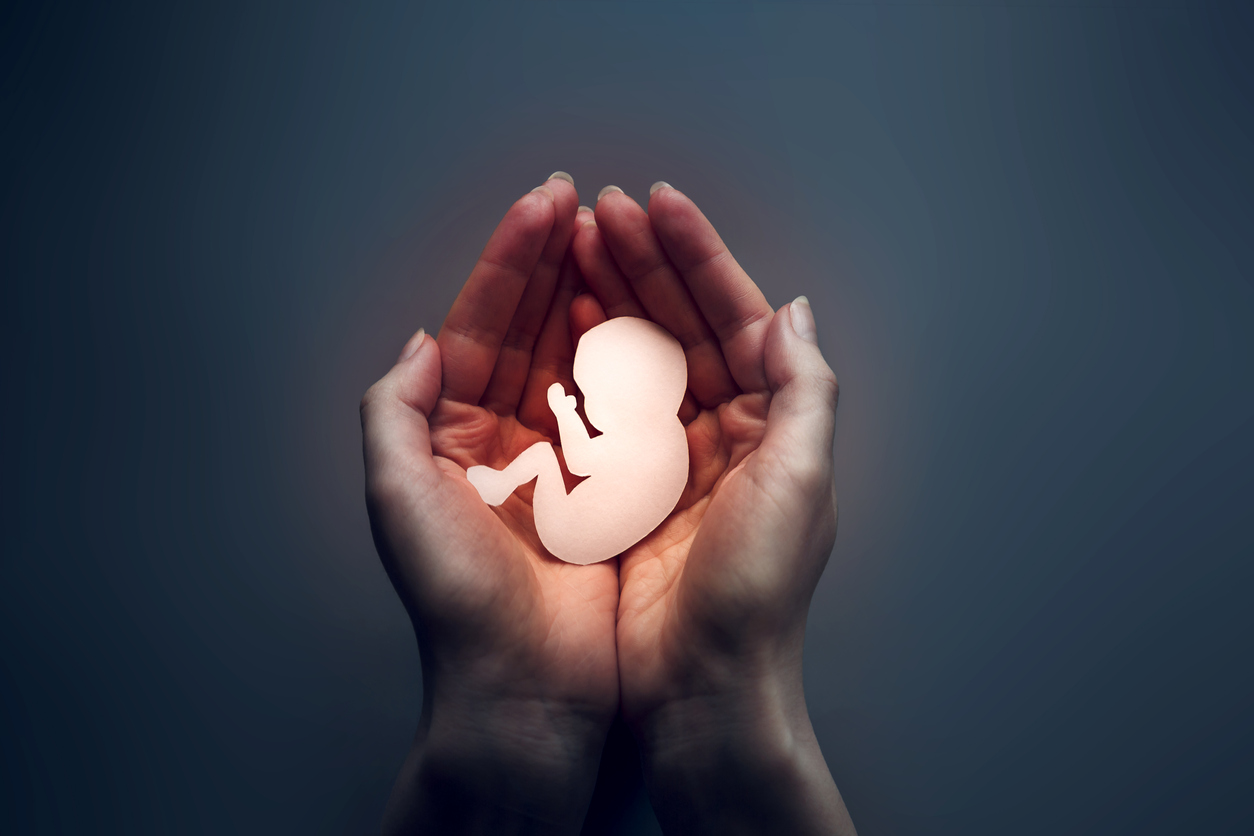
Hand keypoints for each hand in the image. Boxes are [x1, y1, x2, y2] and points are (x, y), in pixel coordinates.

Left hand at [361, 176, 615, 833]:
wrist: (524, 687)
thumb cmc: (455, 600)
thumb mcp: (397, 496)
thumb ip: (395, 409)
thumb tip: (422, 340)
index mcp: (447, 435)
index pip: (479, 326)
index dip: (509, 262)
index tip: (543, 206)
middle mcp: (500, 440)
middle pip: (529, 330)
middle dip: (552, 263)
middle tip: (581, 201)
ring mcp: (557, 462)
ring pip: (576, 359)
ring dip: (594, 296)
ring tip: (612, 237)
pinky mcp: (606, 490)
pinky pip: (620, 409)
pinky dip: (631, 360)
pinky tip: (644, 315)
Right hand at [571, 184, 855, 833]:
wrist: (701, 690)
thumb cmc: (757, 594)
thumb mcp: (801, 481)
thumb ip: (804, 387)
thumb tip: (793, 309)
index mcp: (775, 425)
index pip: (736, 317)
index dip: (698, 256)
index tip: (657, 203)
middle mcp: (730, 435)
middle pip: (684, 327)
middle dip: (645, 264)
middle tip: (601, 210)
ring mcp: (675, 461)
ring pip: (640, 359)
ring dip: (610, 300)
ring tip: (576, 245)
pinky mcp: (629, 493)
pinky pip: (604, 410)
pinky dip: (584, 363)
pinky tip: (561, 323)